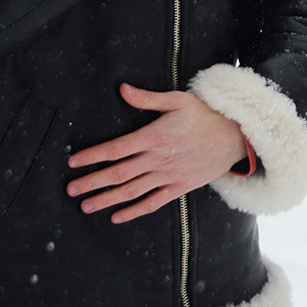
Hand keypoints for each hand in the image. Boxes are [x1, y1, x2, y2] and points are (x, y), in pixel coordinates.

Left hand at [66, 83, 245, 223]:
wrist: (235, 137)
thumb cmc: (205, 115)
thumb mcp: (178, 100)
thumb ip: (147, 98)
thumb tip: (122, 89)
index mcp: (154, 136)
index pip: (116, 149)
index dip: (93, 156)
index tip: (73, 161)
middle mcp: (158, 159)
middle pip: (118, 173)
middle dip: (92, 182)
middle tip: (71, 189)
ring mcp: (168, 176)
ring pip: (132, 191)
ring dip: (107, 200)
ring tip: (86, 205)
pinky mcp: (179, 187)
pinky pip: (153, 202)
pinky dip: (134, 211)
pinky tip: (117, 216)